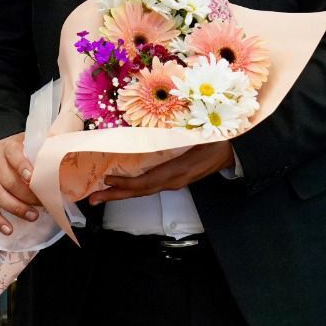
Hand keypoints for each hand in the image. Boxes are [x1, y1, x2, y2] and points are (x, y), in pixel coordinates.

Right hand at [0, 132, 40, 234]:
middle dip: (26, 195)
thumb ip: (43, 149)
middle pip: (8, 181)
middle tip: (42, 203)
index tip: (32, 177)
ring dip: (16, 208)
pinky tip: (8, 229)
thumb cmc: (15, 152)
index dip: (22, 166)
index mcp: (7, 148)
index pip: (13, 155)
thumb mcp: (28, 144)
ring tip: (32, 216)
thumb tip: (63, 154)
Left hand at [88, 141, 235, 204]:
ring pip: (144, 190)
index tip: (107, 180)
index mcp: (177, 171)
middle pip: (140, 191)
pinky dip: (133, 187)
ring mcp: (174, 182)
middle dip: (115, 195)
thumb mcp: (201, 135)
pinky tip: (122, 184)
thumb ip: (182, 133)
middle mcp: (174, 181)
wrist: (234, 151)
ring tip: (101, 193)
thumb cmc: (217, 139)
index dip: (127, 184)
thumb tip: (162, 125)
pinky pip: (150, 186)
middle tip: (92, 199)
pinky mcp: (175, 179)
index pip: (147, 182)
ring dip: (121, 193)